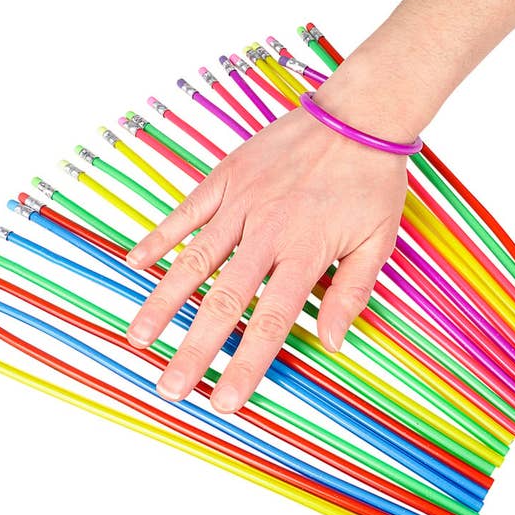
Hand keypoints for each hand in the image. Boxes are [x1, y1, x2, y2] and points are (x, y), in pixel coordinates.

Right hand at [125, 98, 407, 412]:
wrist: (358, 113)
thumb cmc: (371, 180)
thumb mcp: (378, 241)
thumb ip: (350, 293)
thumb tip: (330, 344)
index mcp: (304, 254)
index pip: (270, 323)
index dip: (245, 365)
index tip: (223, 401)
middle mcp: (266, 233)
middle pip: (223, 302)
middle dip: (194, 349)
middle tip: (169, 387)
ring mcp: (241, 203)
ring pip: (194, 261)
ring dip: (164, 303)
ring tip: (139, 338)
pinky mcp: (227, 177)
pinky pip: (187, 211)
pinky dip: (160, 237)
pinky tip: (136, 263)